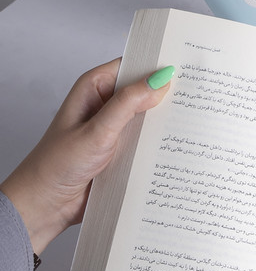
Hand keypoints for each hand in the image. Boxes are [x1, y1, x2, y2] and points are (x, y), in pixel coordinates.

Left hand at [0, 59, 173, 254]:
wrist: (46, 204)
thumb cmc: (57, 165)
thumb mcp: (98, 130)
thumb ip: (128, 103)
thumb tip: (159, 80)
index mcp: (94, 88)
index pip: (132, 66)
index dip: (157, 65)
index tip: (183, 68)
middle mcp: (105, 104)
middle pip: (144, 90)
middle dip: (166, 94)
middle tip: (194, 96)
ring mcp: (114, 126)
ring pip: (148, 115)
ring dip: (164, 121)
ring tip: (190, 120)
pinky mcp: (121, 148)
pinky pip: (147, 138)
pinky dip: (159, 141)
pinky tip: (175, 144)